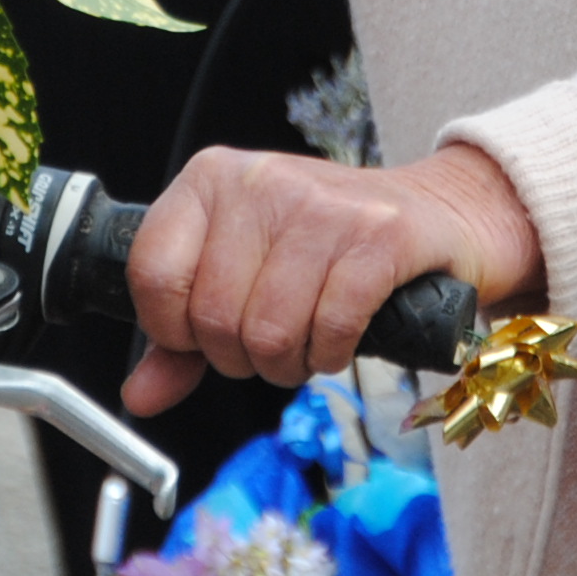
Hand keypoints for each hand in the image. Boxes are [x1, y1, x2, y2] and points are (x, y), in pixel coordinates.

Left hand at [121, 141, 540, 416]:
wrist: (437, 213)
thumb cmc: (329, 247)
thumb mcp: (244, 274)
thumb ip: (183, 339)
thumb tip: (139, 397)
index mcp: (212, 178)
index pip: (153, 275)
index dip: (176, 331)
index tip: (206, 335)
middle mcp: (260, 181)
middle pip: (215, 318)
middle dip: (243, 357)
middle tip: (274, 341)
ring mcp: (321, 205)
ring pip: (270, 332)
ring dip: (290, 363)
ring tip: (308, 340)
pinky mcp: (379, 235)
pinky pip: (331, 328)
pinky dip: (333, 354)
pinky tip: (340, 338)